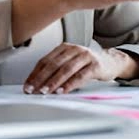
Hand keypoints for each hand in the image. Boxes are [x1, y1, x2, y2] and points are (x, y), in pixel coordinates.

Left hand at [23, 43, 138, 94]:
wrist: (111, 62)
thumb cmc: (87, 64)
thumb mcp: (70, 63)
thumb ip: (56, 70)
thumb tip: (37, 85)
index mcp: (65, 47)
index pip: (45, 60)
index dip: (34, 74)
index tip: (27, 86)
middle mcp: (74, 49)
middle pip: (54, 64)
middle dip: (41, 78)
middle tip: (33, 89)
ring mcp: (86, 56)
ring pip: (66, 69)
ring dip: (53, 82)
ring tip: (45, 91)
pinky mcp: (95, 65)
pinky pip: (80, 76)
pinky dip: (69, 84)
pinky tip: (62, 91)